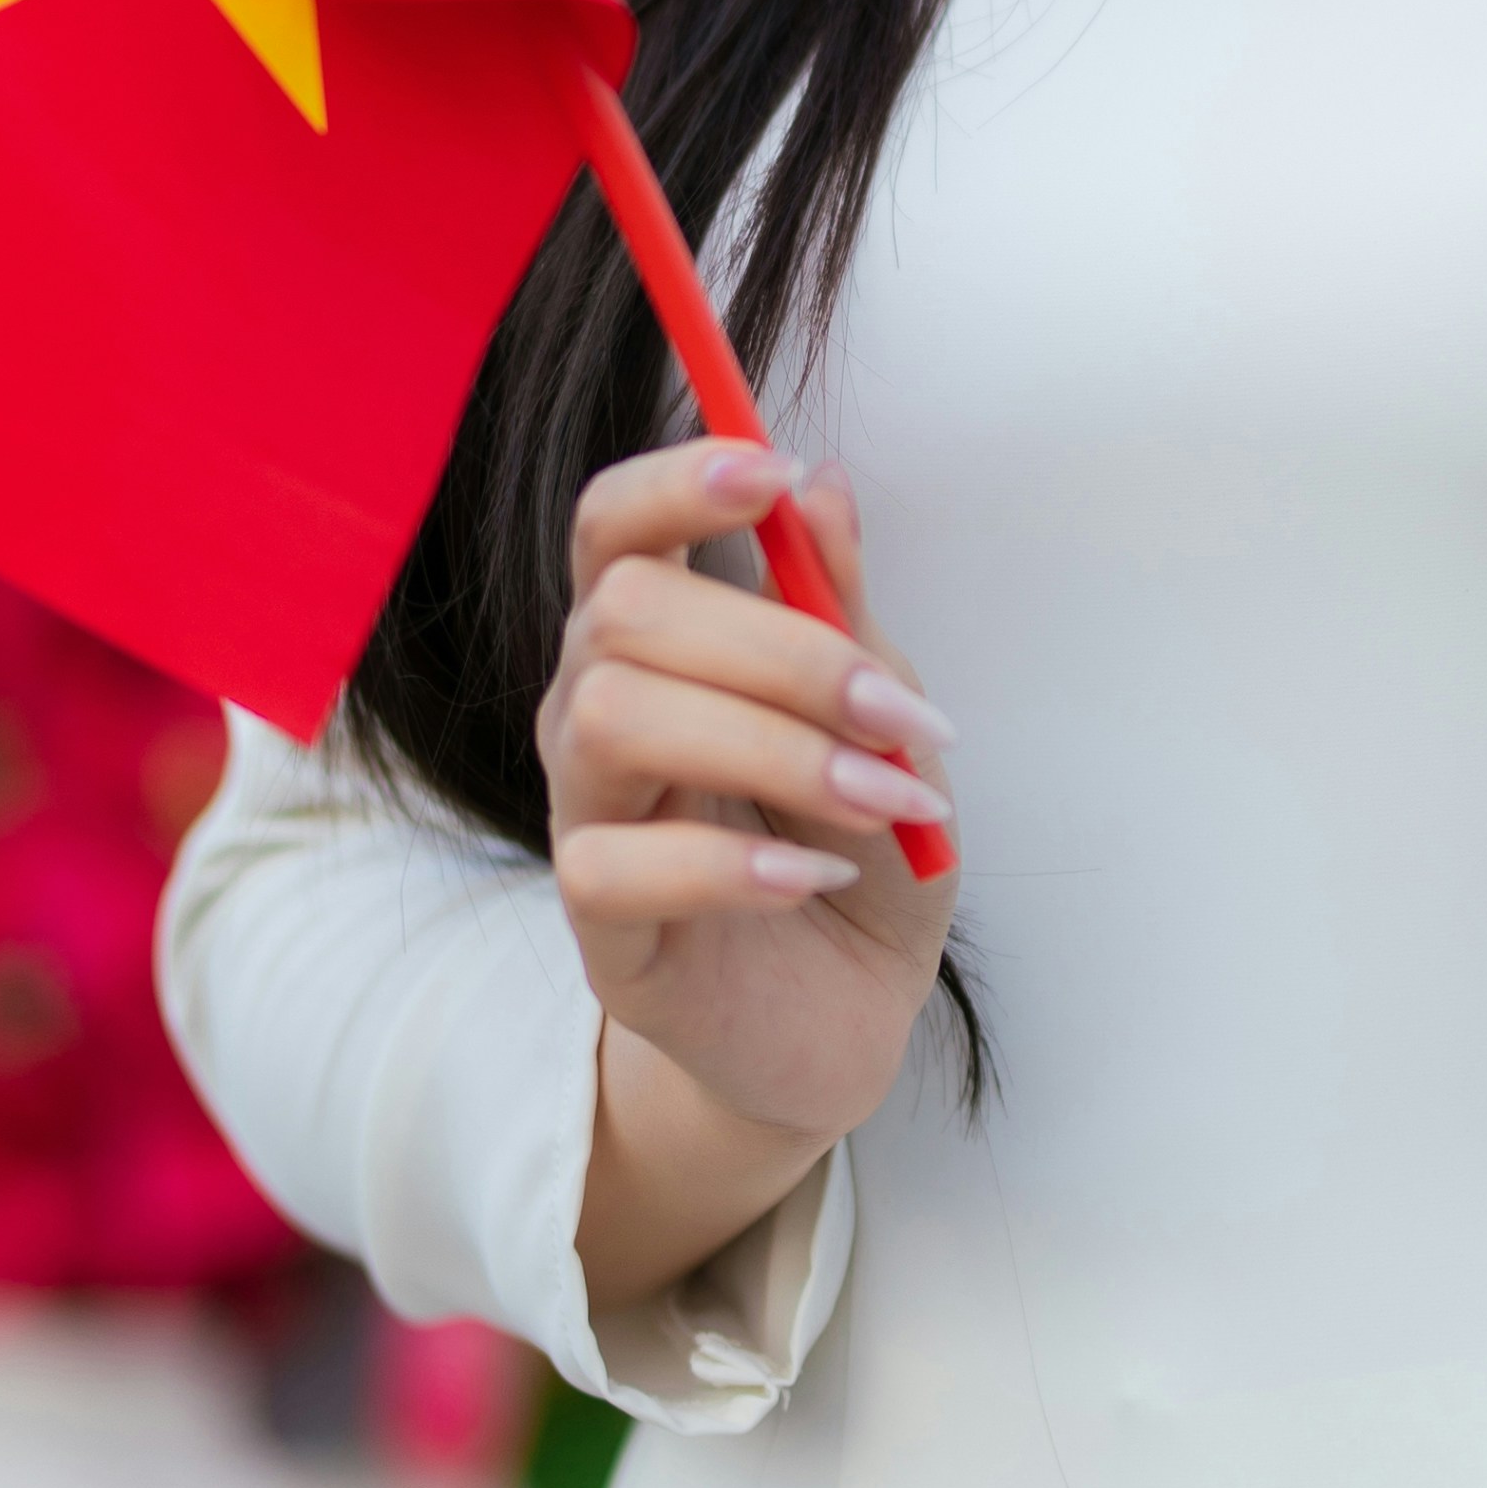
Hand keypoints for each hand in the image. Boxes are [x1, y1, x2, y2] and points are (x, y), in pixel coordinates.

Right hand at [541, 442, 959, 1300]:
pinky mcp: (597, 926)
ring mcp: (585, 814)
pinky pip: (612, 864)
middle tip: (901, 720)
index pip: (614, 526)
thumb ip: (842, 611)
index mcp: (660, 639)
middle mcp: (596, 708)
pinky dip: (734, 865)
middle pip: (624, 612)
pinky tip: (813, 879)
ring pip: (612, 718)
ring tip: (881, 802)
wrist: (851, 1014)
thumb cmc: (859, 847)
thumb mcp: (884, 718)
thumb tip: (823, 485)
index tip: (769, 474)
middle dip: (783, 651)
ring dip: (774, 749)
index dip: (674, 484)